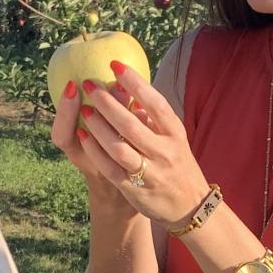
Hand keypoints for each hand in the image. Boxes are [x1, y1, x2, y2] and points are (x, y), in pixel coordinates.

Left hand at [64, 62, 211, 229]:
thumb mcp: (174, 139)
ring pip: (119, 147)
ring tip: (85, 109)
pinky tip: (83, 135)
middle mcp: (164, 152)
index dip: (135, 83)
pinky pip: (110, 168)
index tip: (115, 65)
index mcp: (175, 134)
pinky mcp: (134, 189)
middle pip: (131, 125)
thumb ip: (154, 118)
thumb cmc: (177, 164)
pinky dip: (95, 150)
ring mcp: (150, 173)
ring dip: (98, 127)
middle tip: (90, 85)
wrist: (190, 208)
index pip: (156, 104)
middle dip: (108, 103)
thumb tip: (130, 88)